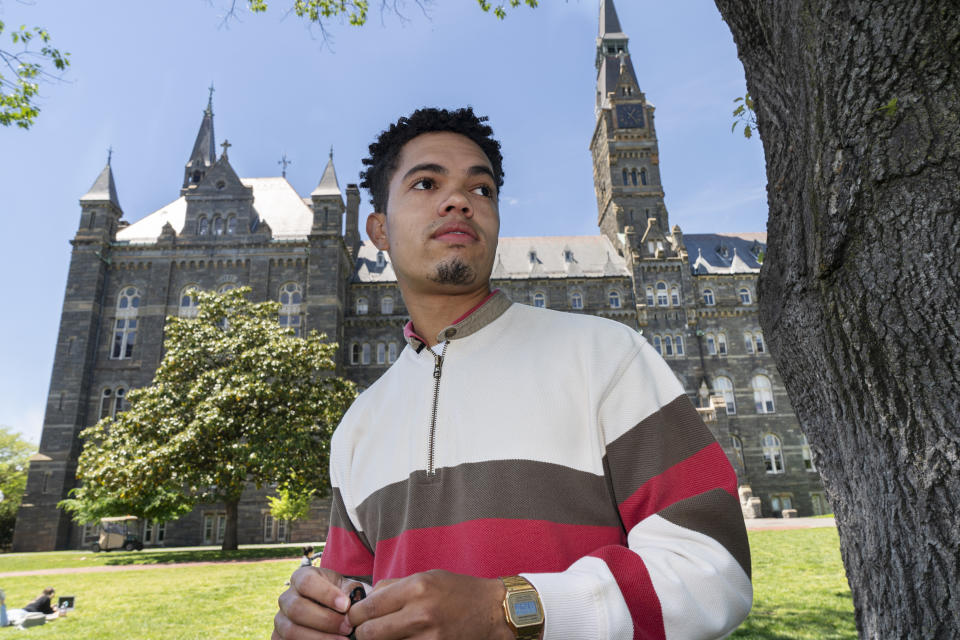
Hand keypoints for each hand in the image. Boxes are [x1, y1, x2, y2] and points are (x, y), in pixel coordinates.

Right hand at [273, 566, 360, 638]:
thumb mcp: (348, 589)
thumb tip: (354, 600)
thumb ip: (351, 592)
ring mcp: (280, 619)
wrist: (333, 613)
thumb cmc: (342, 598)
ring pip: (291, 631)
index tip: (345, 605)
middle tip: (348, 628)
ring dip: (320, 638)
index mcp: (301, 577)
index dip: (326, 594)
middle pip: (297, 609)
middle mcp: (286, 597)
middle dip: (325, 621)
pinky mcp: (278, 637)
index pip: (307, 582)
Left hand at [346, 570, 512, 639]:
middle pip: (370, 633)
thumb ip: (394, 587)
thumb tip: (364, 600)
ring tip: (388, 634)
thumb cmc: (458, 591)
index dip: (354, 615)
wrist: (493, 612)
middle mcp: (421, 613)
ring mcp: (429, 638)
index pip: (368, 607)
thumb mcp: (427, 577)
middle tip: (367, 631)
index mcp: (417, 588)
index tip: (355, 618)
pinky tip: (404, 639)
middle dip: (363, 633)